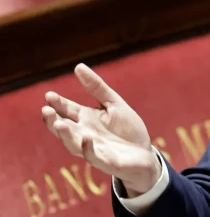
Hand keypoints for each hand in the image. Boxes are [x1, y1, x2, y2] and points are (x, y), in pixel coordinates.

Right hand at [41, 63, 159, 196]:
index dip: (58, 103)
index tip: (49, 95)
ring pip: (73, 144)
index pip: (67, 110)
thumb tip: (78, 66)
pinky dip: (88, 149)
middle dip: (53, 120)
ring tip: (59, 123)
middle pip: (63, 128)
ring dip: (66, 135)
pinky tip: (86, 139)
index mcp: (87, 119)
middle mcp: (85, 134)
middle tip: (46, 110)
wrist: (144, 154)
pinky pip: (93, 157)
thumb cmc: (127, 129)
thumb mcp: (114, 103)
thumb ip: (97, 88)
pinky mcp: (106, 161)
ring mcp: (93, 149)